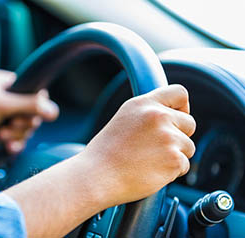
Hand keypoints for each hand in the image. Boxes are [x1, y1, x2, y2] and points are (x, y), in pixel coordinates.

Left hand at [0, 69, 58, 157]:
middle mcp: (6, 97)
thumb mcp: (2, 106)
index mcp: (6, 83)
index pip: (35, 92)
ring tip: (0, 137)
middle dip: (22, 124)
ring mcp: (5, 115)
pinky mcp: (3, 130)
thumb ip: (30, 105)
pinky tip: (6, 148)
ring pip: (27, 127)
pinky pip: (20, 138)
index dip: (36, 106)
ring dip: (16, 135)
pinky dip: (14, 144)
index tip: (26, 115)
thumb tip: (55, 111)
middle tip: (8, 126)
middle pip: (33, 112)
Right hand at [4, 84, 195, 237]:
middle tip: (155, 145)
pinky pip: (184, 165)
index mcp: (142, 103)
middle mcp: (157, 115)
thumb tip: (165, 111)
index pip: (180, 91)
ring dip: (173, 154)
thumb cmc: (102, 152)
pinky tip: (148, 170)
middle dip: (178, 133)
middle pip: (190, 120)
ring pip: (188, 145)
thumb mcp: (122, 120)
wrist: (92, 176)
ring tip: (146, 159)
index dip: (181, 103)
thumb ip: (145, 113)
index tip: (176, 113)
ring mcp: (166, 136)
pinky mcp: (172, 159)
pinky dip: (171, 170)